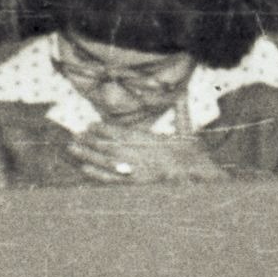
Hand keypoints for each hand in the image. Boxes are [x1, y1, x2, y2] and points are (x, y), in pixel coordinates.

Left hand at [68, 120, 224, 183]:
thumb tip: (182, 91)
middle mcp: (144, 154)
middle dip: (91, 141)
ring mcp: (140, 170)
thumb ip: (181, 111)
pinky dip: (100, 175)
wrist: (204, 179)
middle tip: (74, 136)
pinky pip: (115, 180)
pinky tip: (85, 170)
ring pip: (109, 161)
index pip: (124, 132)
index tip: (91, 125)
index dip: (105, 129)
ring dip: (89, 155)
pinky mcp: (139, 185)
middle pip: (111, 146)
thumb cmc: (198, 157)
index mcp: (154, 140)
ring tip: (73, 149)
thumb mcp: (190, 132)